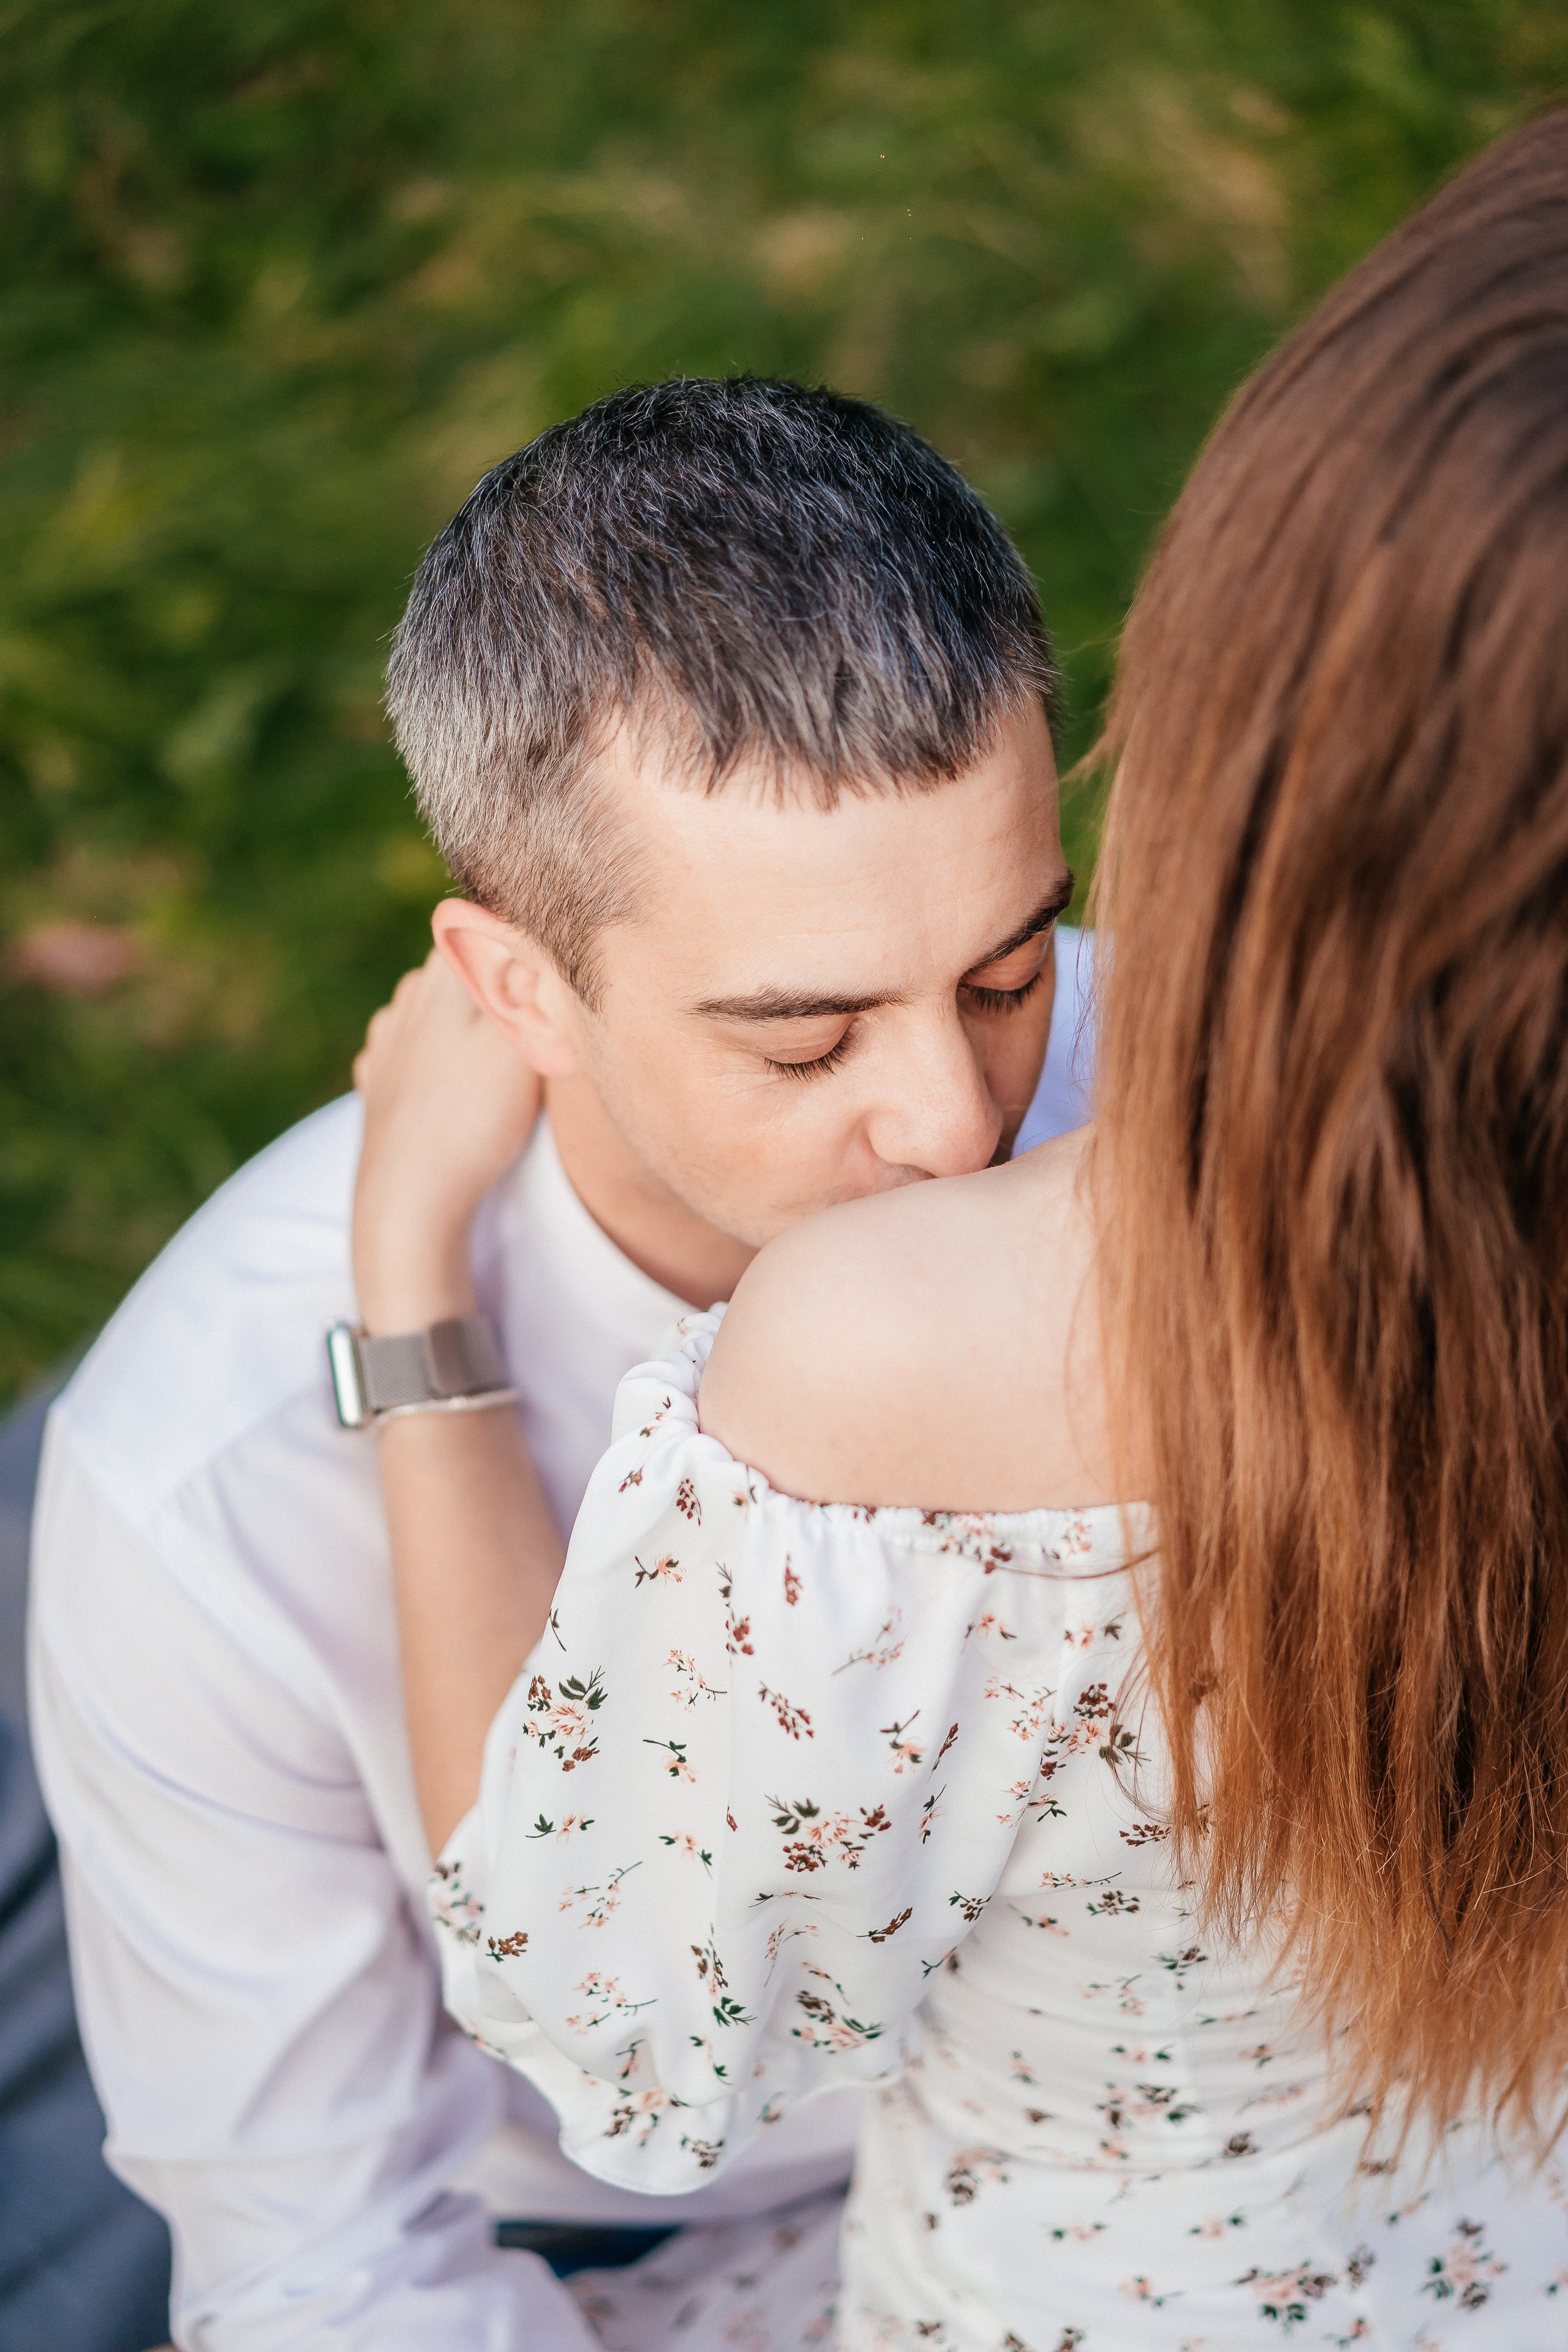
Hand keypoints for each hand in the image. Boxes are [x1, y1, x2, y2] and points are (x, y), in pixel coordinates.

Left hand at [353, 952, 541, 1330]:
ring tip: (495, 1055)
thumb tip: (539, 932)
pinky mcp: (377, 1082)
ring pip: (433, 1010)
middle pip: (461, 968)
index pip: (485, 927)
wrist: (408, 1195)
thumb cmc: (471, 1118)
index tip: (549, 968)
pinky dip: (435, 1056)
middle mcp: (406, 1000)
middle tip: (535, 1015)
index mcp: (441, 978)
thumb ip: (528, 982)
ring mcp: (385, 1042)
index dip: (520, 940)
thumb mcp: (517, 1043)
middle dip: (495, 981)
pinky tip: (453, 1080)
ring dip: (464, 1021)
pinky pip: (411, 1050)